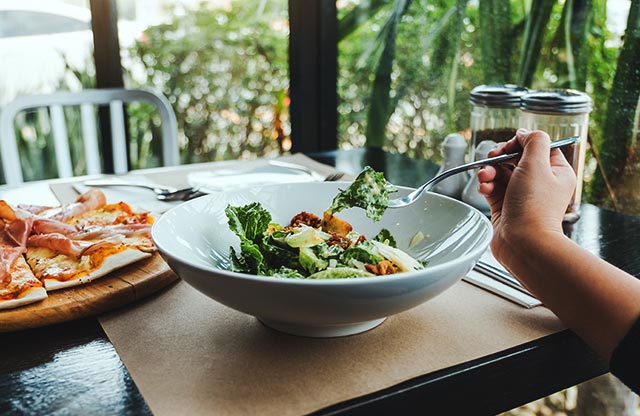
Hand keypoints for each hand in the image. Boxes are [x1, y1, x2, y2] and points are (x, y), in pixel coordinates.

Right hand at [477, 129, 576, 263]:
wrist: (523, 242)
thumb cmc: (534, 206)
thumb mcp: (537, 164)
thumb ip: (533, 141)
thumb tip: (524, 133)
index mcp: (555, 171)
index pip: (537, 146)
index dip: (520, 143)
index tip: (509, 147)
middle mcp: (540, 182)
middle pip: (516, 157)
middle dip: (500, 156)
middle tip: (491, 158)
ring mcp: (521, 195)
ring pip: (500, 172)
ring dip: (489, 170)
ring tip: (484, 176)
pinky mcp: (504, 206)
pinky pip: (492, 187)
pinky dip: (486, 184)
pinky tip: (484, 188)